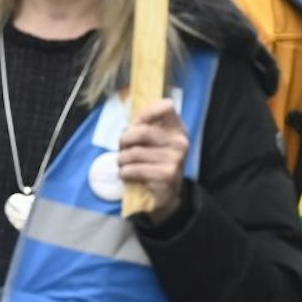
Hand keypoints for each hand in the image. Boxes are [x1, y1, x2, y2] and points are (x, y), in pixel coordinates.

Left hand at [117, 99, 189, 223]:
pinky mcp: (166, 175)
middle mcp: (180, 142)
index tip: (137, 123)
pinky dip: (124, 173)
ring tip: (123, 164)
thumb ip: (146, 129)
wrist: (169, 194)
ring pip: (134, 152)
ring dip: (121, 159)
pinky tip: (127, 175)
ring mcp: (175, 159)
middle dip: (124, 140)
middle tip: (121, 148)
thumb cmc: (157, 163)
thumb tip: (129, 125)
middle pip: (142, 131)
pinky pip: (134, 169)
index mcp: (178, 129)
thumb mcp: (157, 143)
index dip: (148, 112)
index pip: (167, 107)